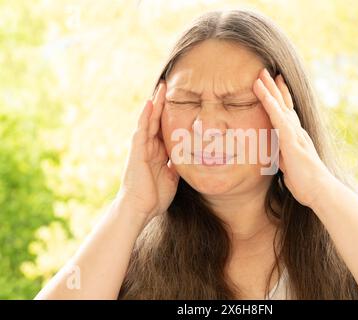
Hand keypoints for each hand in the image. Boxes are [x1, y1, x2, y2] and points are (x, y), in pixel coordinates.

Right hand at [117, 82, 178, 224]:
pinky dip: (146, 116)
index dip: (170, 116)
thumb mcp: (172, 178)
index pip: (164, 130)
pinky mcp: (137, 151)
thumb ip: (177, 166)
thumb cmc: (154, 197)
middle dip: (163, 104)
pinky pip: (142, 130)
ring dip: (155, 104)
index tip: (180, 103)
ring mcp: (142, 148)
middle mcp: (149, 148)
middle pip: (157, 121)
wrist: (140, 209)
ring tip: (161, 88)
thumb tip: (188, 158)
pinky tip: (150, 103)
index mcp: (157, 154)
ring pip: (149, 121)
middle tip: (169, 86)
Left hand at [253, 68, 335, 207]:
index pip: (286, 113)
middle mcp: (297, 132)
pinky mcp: (292, 142)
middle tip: (264, 71)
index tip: (274, 83)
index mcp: (296, 138)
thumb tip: (278, 156)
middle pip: (283, 104)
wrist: (319, 191)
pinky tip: (265, 95)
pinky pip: (279, 120)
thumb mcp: (290, 166)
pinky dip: (272, 106)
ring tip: (260, 76)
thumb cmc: (305, 182)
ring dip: (270, 91)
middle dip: (274, 87)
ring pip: (280, 108)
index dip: (280, 98)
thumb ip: (284, 157)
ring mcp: (295, 135)